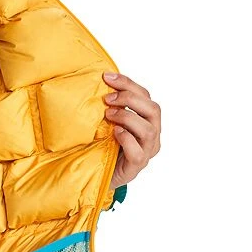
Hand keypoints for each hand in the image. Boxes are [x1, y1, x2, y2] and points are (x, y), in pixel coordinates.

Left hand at [102, 71, 160, 187]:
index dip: (127, 83)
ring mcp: (147, 151)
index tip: (107, 76)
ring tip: (108, 115)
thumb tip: (99, 81)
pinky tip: (115, 133)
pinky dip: (126, 139)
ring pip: (148, 129)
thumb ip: (111, 105)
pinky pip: (138, 152)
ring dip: (127, 117)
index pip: (145, 96)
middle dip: (129, 99)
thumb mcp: (108, 121)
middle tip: (108, 98)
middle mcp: (152, 134)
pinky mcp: (136, 166)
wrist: (99, 174)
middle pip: (153, 109)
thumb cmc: (105, 144)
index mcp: (147, 120)